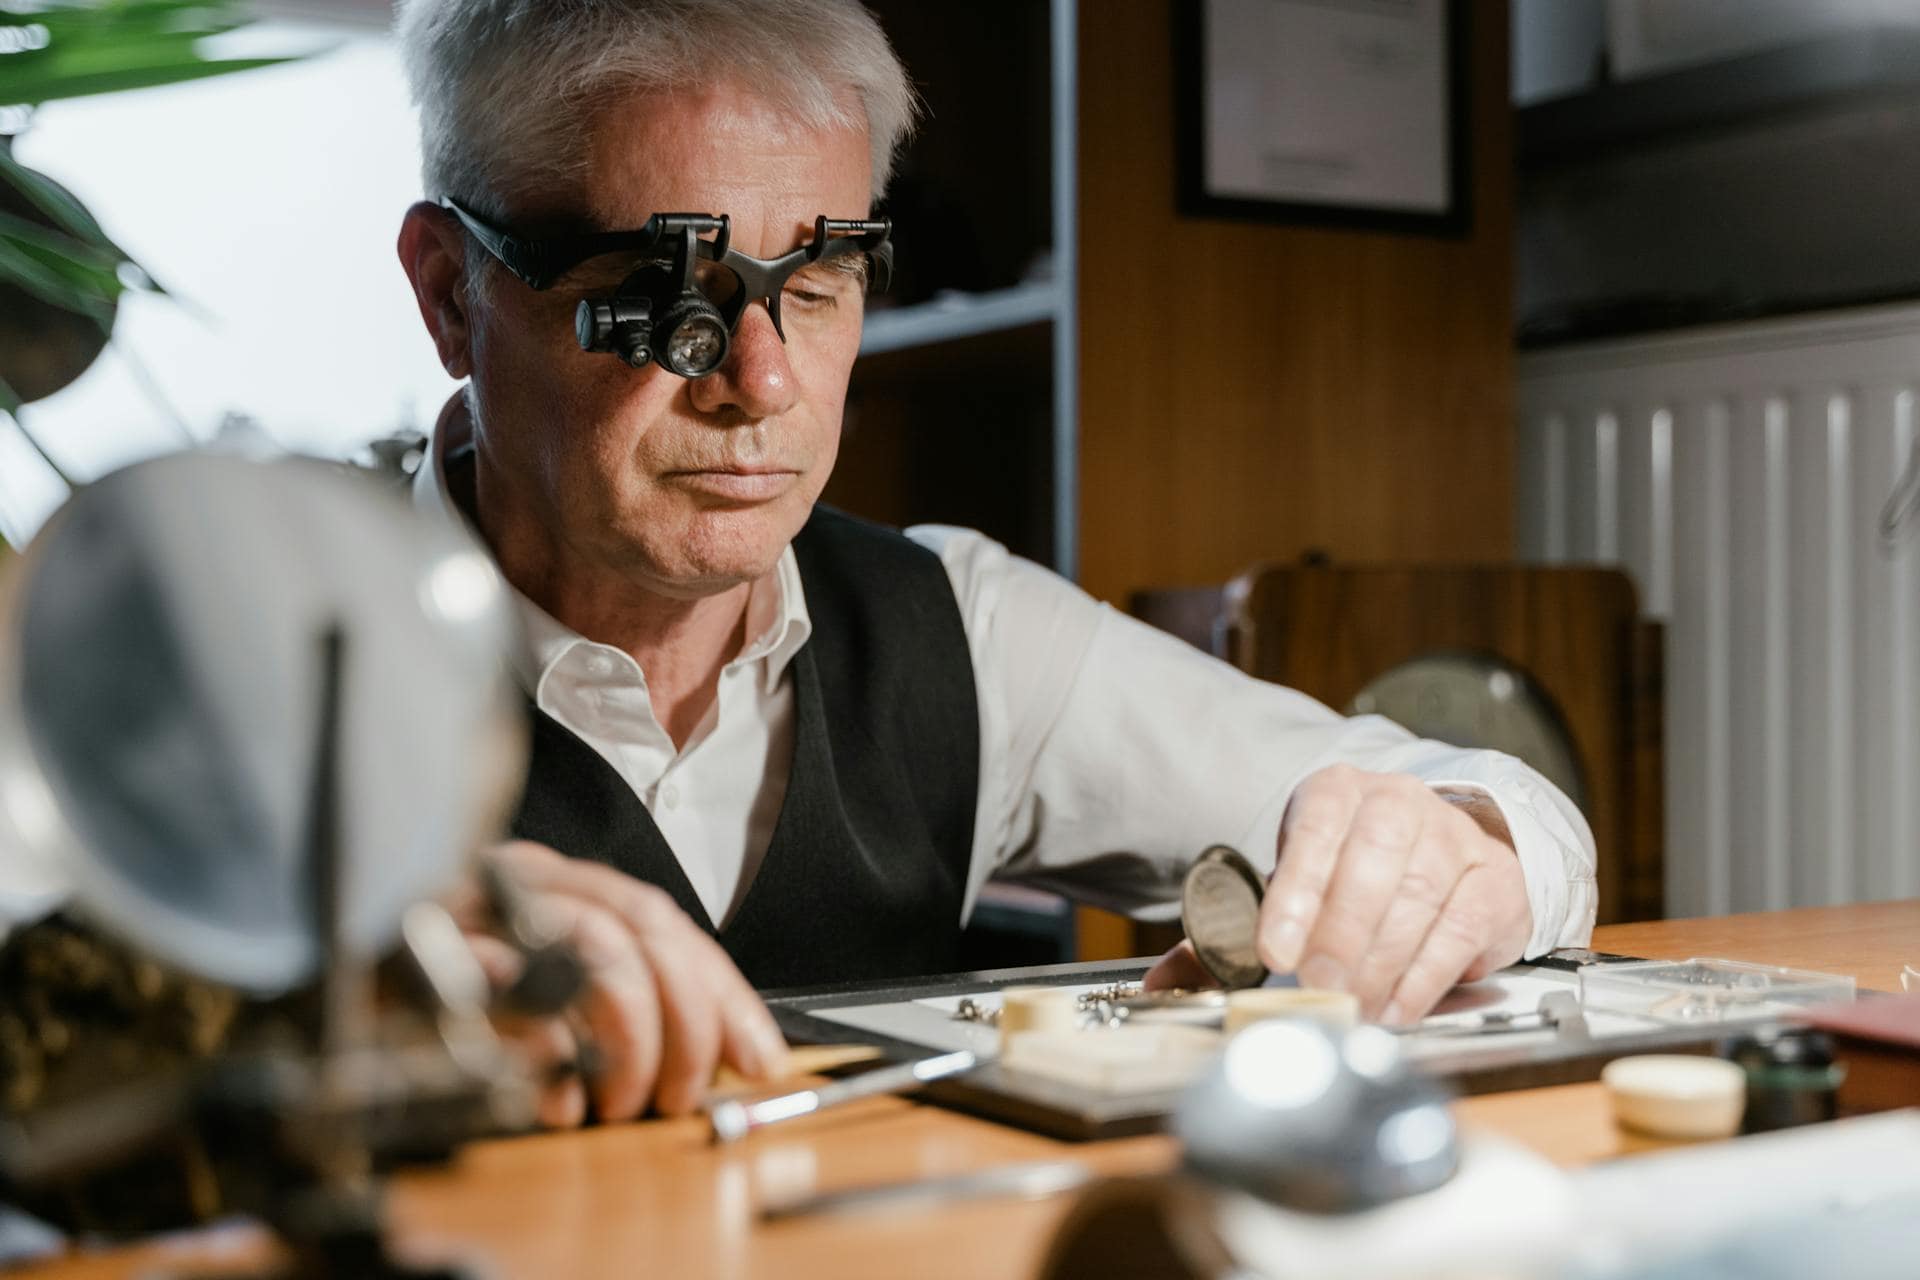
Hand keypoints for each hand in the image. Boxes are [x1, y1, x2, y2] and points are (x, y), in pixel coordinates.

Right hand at [453, 841, 788, 1125]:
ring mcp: (469, 914)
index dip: (722, 995)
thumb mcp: (553, 983)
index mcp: (557, 882)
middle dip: (681, 1024)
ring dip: (628, 1041)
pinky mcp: (421, 964)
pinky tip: (562, 1101)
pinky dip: (554, 1059)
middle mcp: (517, 882)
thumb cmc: (445, 992)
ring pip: (594, 949)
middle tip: (678, 1095)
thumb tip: (735, 1053)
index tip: (758, 1061)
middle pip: (638, 929)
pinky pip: (510, 999)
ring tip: (617, 1103)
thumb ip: (636, 996)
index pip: (663, 922)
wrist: (324, 984)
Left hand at [1145, 766, 1531, 1023]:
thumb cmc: (1348, 879)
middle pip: (1372, 861)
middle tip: (1319, 988)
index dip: (1294, 893)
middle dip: (1342, 934)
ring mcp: (1452, 836)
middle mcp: (1398, 801)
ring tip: (1353, 1006)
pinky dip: (1424, 976)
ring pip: (1418, 895)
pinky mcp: (1493, 880)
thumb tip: (1161, 985)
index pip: (1311, 832)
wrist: (1439, 857)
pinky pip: (1459, 928)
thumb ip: (1227, 939)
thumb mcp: (1288, 894)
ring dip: (1380, 962)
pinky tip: (1395, 1005)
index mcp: (1334, 793)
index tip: (1274, 951)